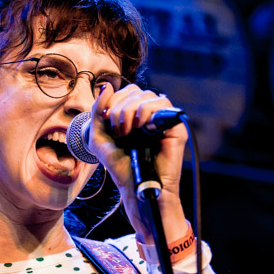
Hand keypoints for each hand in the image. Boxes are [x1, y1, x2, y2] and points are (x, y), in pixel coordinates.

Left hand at [89, 82, 189, 243]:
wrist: (135, 188)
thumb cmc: (120, 168)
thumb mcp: (99, 138)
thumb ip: (98, 112)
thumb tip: (106, 85)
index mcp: (134, 116)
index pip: (126, 91)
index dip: (114, 101)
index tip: (108, 123)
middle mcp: (150, 116)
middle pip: (135, 91)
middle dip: (120, 108)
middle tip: (118, 131)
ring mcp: (163, 121)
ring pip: (147, 95)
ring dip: (130, 111)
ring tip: (127, 132)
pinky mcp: (175, 127)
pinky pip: (162, 104)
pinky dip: (146, 111)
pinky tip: (141, 127)